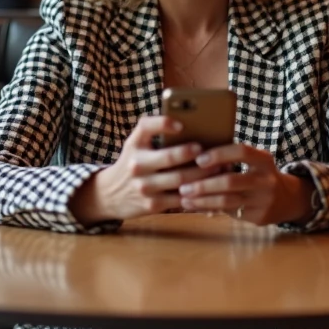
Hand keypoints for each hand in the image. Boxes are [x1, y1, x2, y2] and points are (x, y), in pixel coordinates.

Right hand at [70, 116, 222, 225]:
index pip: (146, 127)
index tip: (181, 125)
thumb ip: (155, 132)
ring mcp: (145, 186)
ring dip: (202, 174)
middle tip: (209, 150)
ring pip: (180, 180)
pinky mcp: (152, 205)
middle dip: (192, 154)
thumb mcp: (136, 144)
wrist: (110, 194)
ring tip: (219, 168)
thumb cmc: (132, 161)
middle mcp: (137, 164)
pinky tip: (211, 188)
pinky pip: (180, 198)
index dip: (163, 124)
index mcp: (135, 144)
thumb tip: (190, 125)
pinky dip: (198, 193)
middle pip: (169, 158)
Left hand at [177, 144, 314, 226]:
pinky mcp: (259, 217)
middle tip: (184, 186)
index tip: (198, 159)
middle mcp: (267, 180)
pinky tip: (196, 207)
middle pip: (231, 181)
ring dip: (203, 200)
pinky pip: (230, 214)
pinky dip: (210, 209)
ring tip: (185, 199)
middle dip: (204, 185)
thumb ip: (233, 160)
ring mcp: (264, 201)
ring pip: (228, 201)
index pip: (242, 151)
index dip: (219, 154)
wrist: (288, 200)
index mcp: (264, 160)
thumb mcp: (255, 162)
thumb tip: (195, 156)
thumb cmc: (260, 175)